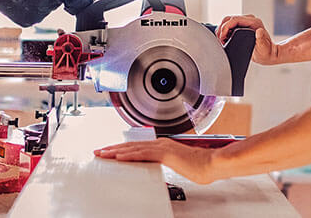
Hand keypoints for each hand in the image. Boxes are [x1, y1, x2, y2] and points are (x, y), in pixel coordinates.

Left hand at [94, 138, 216, 183]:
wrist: (211, 163)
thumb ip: (170, 164)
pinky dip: (128, 155)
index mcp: (164, 145)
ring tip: (103, 154)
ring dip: (116, 151)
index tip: (110, 152)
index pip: (138, 147)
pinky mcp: (164, 153)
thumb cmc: (201, 166)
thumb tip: (164, 168)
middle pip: (131, 145)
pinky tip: (118, 156)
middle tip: (99, 151)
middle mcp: (161, 143)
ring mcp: (162, 147)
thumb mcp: (181, 165)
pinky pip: (142, 154)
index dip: (122, 149)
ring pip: (133, 148)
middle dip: (113, 148)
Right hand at [216, 14, 278, 64]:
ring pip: (227, 21)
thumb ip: (262, 40)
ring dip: (221, 30)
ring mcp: (245, 22)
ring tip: (221, 40)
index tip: (222, 37)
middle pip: (229, 19)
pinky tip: (224, 39)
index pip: (234, 19)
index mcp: (254, 22)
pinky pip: (229, 25)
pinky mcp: (241, 26)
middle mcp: (249, 20)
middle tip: (220, 40)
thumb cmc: (266, 52)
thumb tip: (259, 31)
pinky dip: (224, 31)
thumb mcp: (264, 48)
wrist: (269, 54)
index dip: (225, 27)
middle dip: (221, 28)